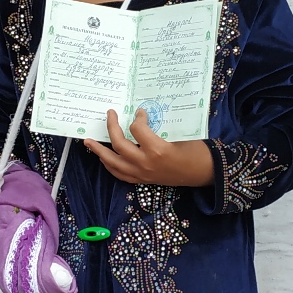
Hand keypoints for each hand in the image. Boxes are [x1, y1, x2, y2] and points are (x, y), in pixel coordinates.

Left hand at [84, 109, 213, 186]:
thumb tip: (142, 117)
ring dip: (99, 151)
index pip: (136, 129)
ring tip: (88, 142)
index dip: (137, 117)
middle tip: (110, 114)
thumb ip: (159, 127)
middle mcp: (145, 164)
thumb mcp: (180, 134)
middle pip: (119, 144)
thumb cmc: (197, 151)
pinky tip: (104, 158)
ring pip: (113, 162)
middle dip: (111, 127)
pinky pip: (120, 174)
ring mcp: (142, 174)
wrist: (205, 173)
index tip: (140, 112)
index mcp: (157, 150)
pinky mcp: (143, 181)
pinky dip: (109, 165)